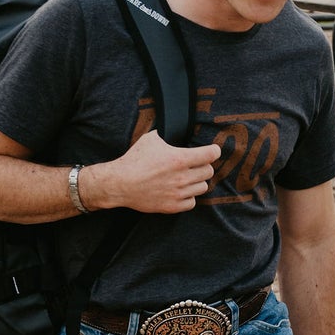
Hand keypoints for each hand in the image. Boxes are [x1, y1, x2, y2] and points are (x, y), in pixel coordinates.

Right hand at [85, 128, 221, 214]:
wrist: (120, 183)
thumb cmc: (134, 160)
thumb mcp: (151, 139)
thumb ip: (168, 136)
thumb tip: (176, 129)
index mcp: (180, 158)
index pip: (211, 154)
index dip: (214, 151)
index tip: (213, 151)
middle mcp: (182, 177)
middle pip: (208, 171)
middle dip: (204, 166)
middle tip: (196, 164)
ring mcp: (178, 193)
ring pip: (202, 187)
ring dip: (197, 181)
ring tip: (187, 178)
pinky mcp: (172, 206)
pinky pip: (192, 202)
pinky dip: (189, 196)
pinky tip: (181, 190)